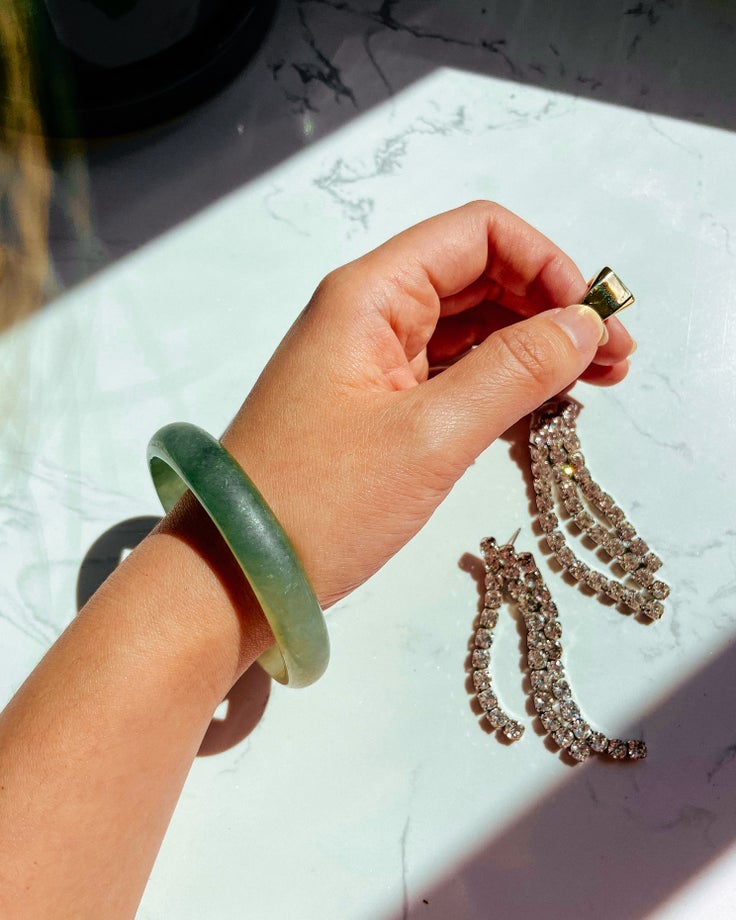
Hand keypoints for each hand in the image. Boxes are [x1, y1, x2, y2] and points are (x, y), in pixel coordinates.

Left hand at [222, 201, 633, 606]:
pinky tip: (540, 410)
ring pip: (469, 331)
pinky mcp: (375, 407)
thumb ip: (514, 371)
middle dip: (550, 309)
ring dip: (532, 350)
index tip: (591, 320)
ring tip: (594, 387)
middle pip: (479, 280)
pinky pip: (449, 376)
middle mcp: (370, 313)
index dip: (546, 264)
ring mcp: (371, 362)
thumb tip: (583, 324)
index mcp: (372, 294)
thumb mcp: (430, 435)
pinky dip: (498, 386)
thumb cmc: (320, 502)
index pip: (478, 235)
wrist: (235, 573)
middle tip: (614, 362)